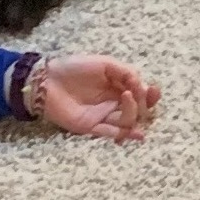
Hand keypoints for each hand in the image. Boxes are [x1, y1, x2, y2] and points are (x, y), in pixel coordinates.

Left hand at [33, 54, 158, 141]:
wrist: (46, 80)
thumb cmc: (73, 68)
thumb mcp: (104, 63)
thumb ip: (125, 72)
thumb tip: (141, 85)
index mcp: (117, 87)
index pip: (139, 94)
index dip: (150, 94)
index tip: (153, 91)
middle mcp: (112, 103)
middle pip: (137, 110)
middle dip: (144, 105)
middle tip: (143, 96)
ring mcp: (102, 115)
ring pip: (126, 121)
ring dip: (133, 113)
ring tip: (127, 98)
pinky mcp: (90, 126)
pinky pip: (110, 133)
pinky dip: (123, 135)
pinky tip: (136, 133)